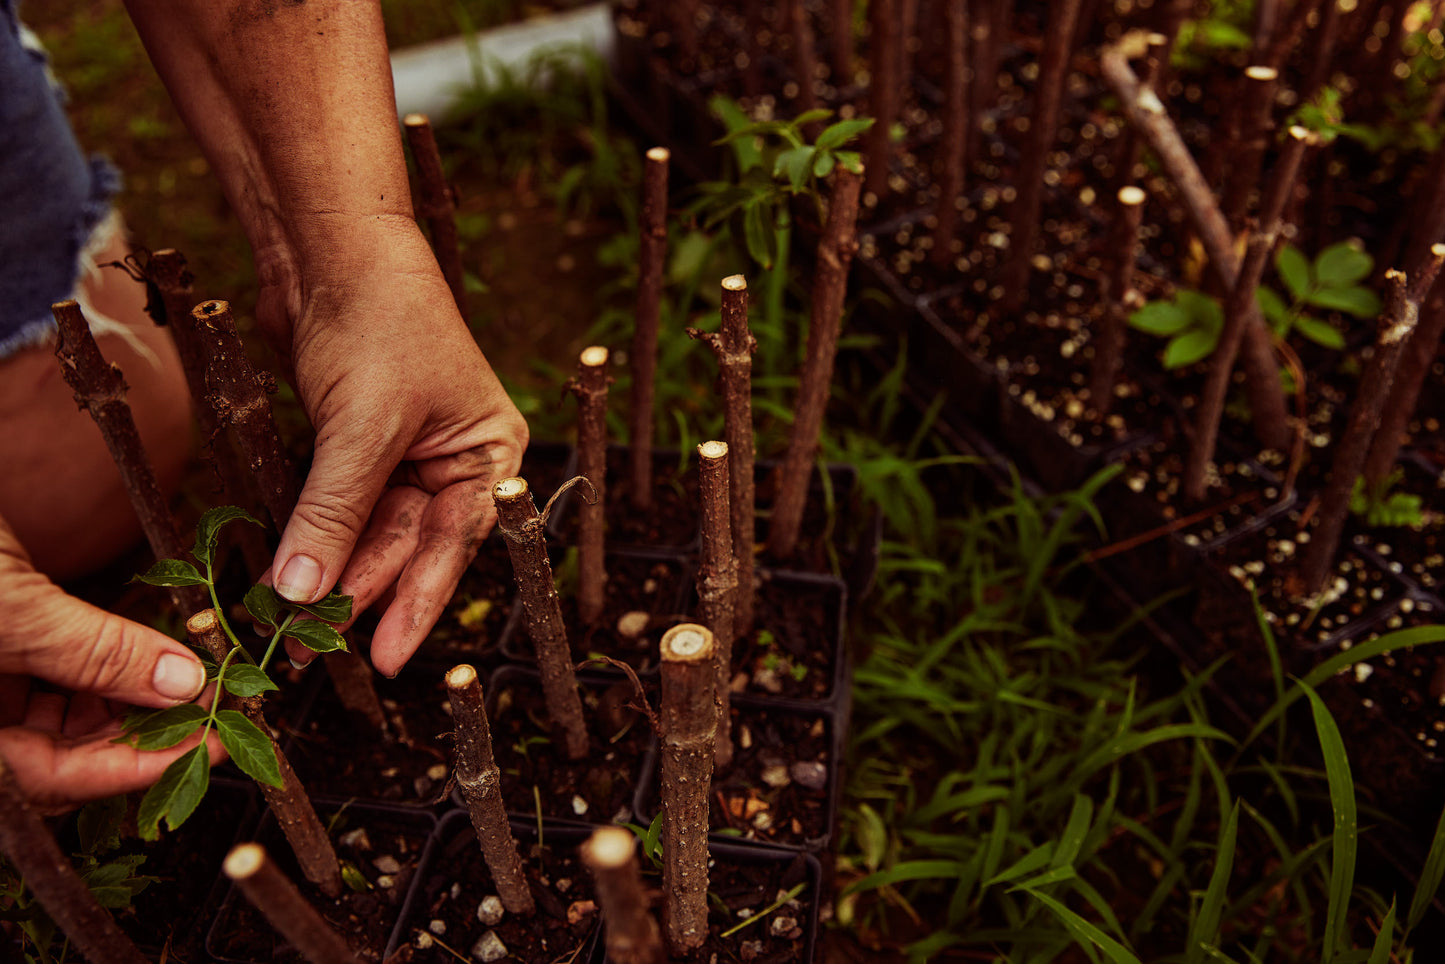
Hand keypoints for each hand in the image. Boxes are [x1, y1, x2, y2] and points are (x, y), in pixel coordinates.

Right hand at [0, 521, 222, 811]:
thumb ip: (96, 651)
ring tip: (191, 668)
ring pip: (58, 717)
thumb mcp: (13, 609)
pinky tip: (148, 644)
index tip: (214, 741)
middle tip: (217, 701)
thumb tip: (183, 683)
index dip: (141, 766)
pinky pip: (47, 676)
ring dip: (125, 695)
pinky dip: (97, 664)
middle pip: (59, 756)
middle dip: (140, 730)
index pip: (56, 781)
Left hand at [256, 220, 527, 676]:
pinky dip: (314, 536)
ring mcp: (406, 451)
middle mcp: (456, 458)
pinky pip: (339, 505)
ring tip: (293, 622)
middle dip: (361, 592)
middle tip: (312, 644)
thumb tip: (301, 594)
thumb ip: (334, 513)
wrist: (333, 244)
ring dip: (331, 571)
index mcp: (491, 452)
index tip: (386, 661)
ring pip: (369, 530)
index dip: (417, 604)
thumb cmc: (380, 322)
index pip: (454, 544)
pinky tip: (289, 574)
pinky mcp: (356, 442)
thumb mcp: (363, 427)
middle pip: (409, 544)